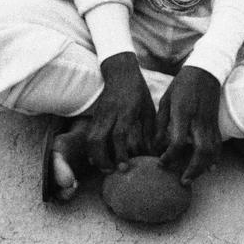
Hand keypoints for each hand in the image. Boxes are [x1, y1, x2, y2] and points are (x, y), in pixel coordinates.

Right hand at [86, 52, 155, 172]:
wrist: (120, 72)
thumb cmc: (138, 91)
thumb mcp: (148, 108)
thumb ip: (149, 130)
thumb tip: (153, 151)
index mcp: (126, 110)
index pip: (119, 134)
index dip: (120, 153)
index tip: (125, 166)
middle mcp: (110, 113)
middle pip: (98, 139)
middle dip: (102, 159)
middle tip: (112, 171)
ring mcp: (100, 114)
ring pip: (90, 138)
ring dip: (95, 156)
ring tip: (105, 168)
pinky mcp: (95, 115)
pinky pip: (90, 135)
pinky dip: (92, 149)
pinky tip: (98, 159)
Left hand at [155, 65, 221, 185]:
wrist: (205, 71)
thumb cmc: (182, 85)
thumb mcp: (166, 100)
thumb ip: (162, 123)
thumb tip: (157, 145)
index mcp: (183, 113)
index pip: (178, 141)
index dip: (170, 156)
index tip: (161, 163)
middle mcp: (198, 120)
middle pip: (201, 151)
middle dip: (193, 169)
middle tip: (183, 181)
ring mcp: (210, 123)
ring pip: (212, 151)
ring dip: (203, 168)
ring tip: (192, 177)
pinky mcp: (216, 123)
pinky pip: (217, 145)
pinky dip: (214, 158)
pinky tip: (208, 168)